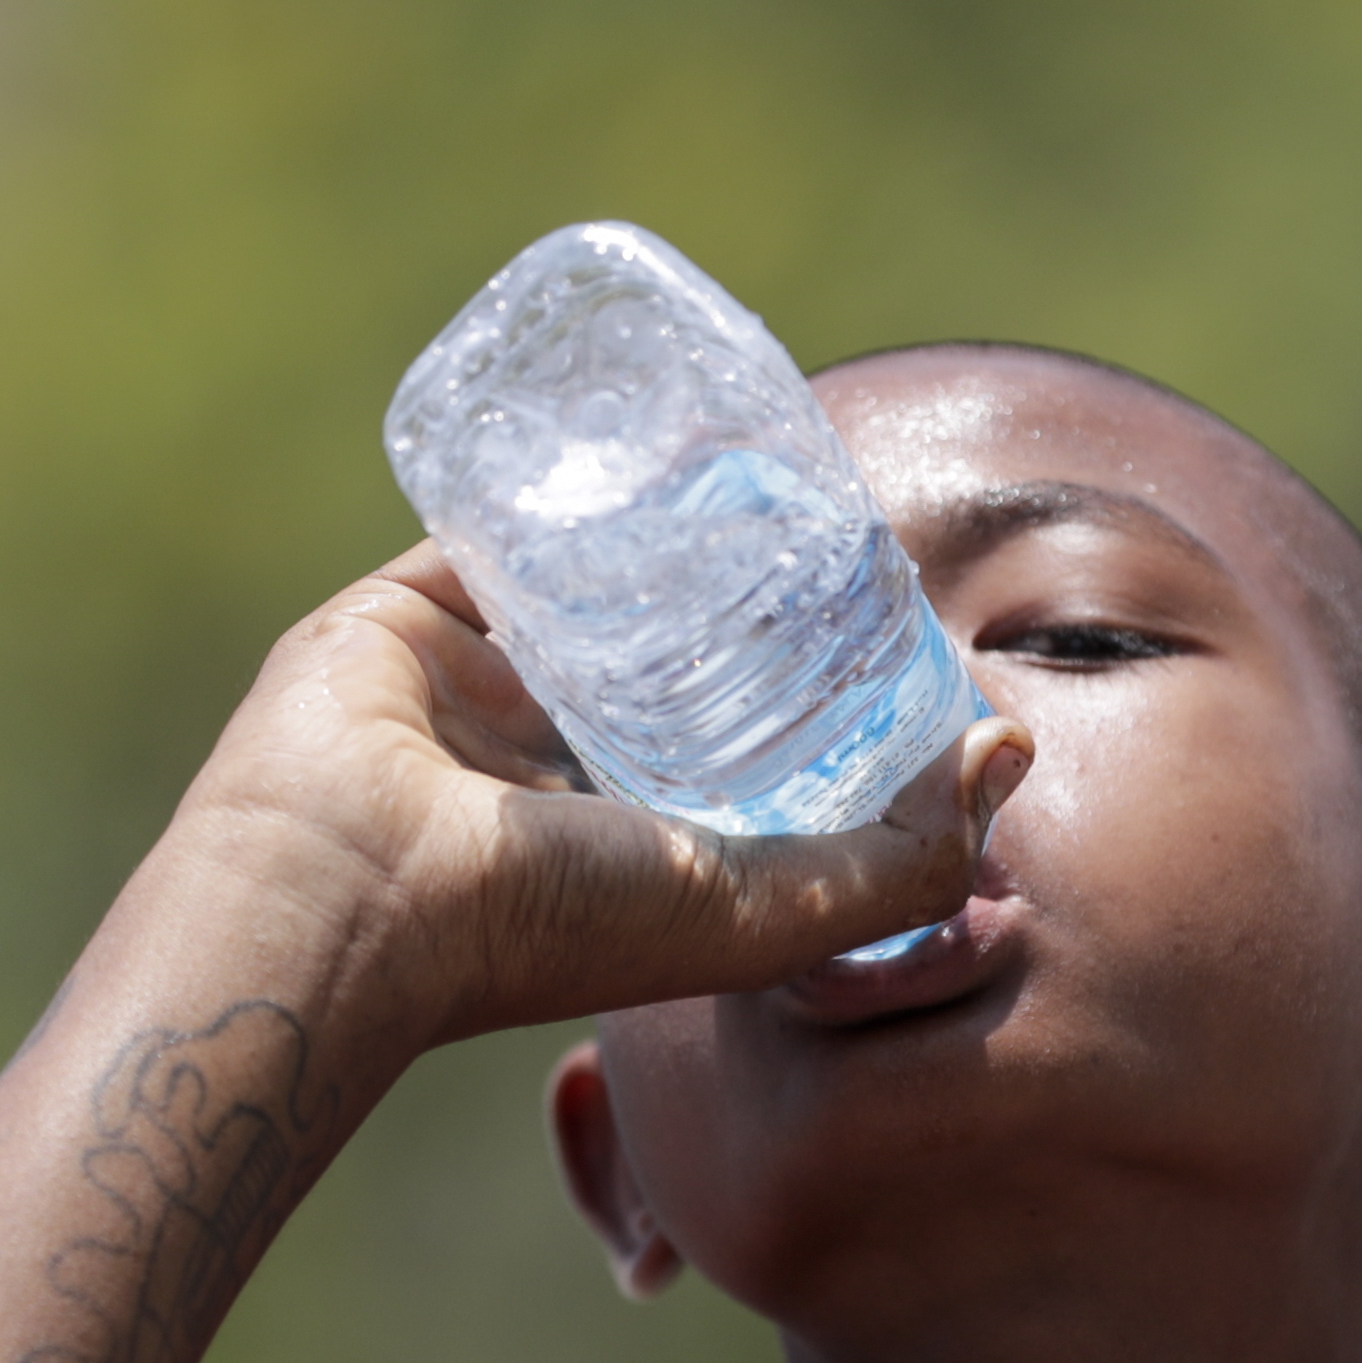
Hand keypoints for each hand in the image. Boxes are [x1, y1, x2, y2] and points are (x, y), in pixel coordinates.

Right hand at [165, 542, 1033, 1044]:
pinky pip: (502, 526)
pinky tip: (631, 436)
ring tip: (750, 464)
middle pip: (684, 660)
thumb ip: (901, 861)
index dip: (835, 693)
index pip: (763, 755)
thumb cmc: (553, 926)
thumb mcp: (766, 916)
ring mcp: (490, 686)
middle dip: (757, 598)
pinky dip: (556, 484)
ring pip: (599, 587)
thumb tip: (1007, 751)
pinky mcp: (419, 611)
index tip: (906, 622)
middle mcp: (569, 770)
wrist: (353, 894)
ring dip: (663, 532)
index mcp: (648, 849)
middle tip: (840, 522)